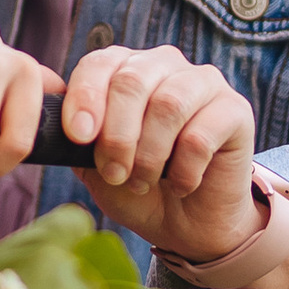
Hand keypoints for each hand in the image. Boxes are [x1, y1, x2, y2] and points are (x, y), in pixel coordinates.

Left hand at [59, 45, 270, 269]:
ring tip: (143, 182)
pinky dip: (183, 170)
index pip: (100, 64)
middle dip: (117, 136)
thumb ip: (77, 140)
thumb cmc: (137, 188)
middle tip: (115, 174)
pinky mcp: (236, 110)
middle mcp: (164, 65)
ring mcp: (203, 83)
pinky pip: (201, 135)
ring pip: (169, 105)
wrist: (187, 224)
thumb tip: (53, 118)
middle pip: (132, 81)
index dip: (85, 98)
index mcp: (125, 68)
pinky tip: (181, 184)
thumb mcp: (94, 166)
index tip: (79, 137)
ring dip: (149, 155)